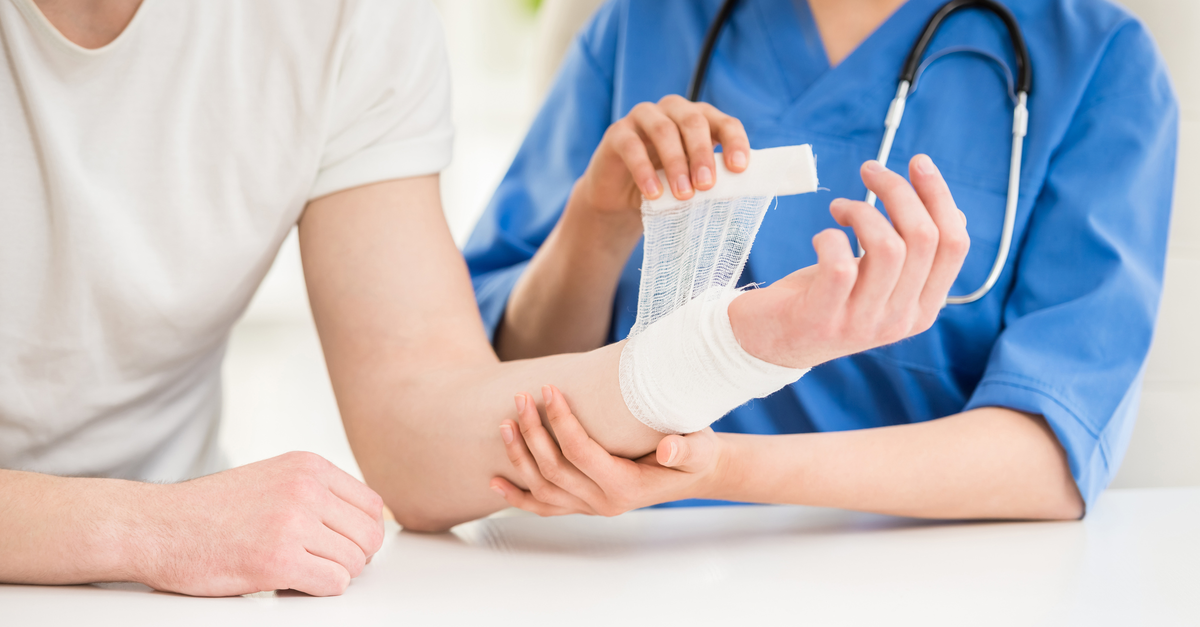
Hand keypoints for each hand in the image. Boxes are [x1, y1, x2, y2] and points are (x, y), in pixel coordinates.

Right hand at [136, 452, 384, 596]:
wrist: (156, 526)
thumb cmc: (209, 512)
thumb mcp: (273, 480)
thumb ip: (316, 493)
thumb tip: (363, 523)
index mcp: (308, 466)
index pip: (372, 504)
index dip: (363, 533)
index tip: (344, 545)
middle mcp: (306, 488)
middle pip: (369, 535)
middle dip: (354, 557)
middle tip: (324, 565)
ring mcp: (293, 522)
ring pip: (354, 562)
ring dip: (333, 574)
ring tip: (301, 571)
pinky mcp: (279, 559)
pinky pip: (333, 583)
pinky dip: (319, 589)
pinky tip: (292, 582)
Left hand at [489, 385, 726, 515]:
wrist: (695, 472)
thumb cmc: (696, 453)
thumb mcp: (700, 448)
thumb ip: (686, 449)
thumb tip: (667, 450)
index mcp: (626, 487)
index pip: (581, 452)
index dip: (560, 421)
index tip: (549, 389)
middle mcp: (604, 502)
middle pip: (554, 469)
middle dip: (533, 431)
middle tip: (521, 397)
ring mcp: (590, 507)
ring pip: (542, 489)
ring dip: (519, 456)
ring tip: (505, 423)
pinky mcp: (582, 505)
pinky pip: (544, 506)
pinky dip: (517, 496)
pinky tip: (496, 481)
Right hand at [568, 95, 751, 222]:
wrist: (622, 200)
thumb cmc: (666, 188)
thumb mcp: (693, 183)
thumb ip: (711, 180)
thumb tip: (737, 191)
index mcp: (700, 119)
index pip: (724, 123)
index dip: (734, 142)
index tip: (739, 168)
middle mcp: (673, 110)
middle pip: (693, 121)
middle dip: (702, 154)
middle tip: (706, 185)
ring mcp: (643, 117)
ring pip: (663, 130)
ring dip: (676, 163)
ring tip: (683, 194)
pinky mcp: (617, 132)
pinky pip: (632, 146)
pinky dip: (644, 170)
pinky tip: (653, 193)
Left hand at [729, 155, 969, 368]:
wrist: (769, 342)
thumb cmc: (827, 298)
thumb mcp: (879, 279)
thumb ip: (913, 256)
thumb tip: (956, 215)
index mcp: (923, 308)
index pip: (955, 245)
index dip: (940, 196)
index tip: (916, 163)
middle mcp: (900, 320)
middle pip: (924, 238)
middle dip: (898, 190)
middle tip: (869, 170)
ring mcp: (862, 324)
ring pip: (889, 248)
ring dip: (862, 211)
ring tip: (840, 207)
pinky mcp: (823, 320)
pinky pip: (840, 266)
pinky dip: (830, 238)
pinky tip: (821, 237)